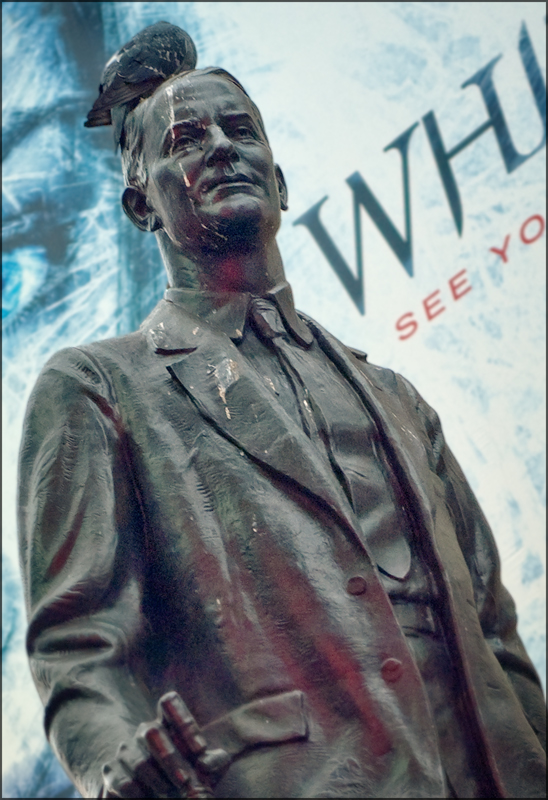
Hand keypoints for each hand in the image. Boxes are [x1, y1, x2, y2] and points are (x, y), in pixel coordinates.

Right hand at [101, 692, 229, 797]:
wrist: (158, 798)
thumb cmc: (187, 778)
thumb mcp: (207, 771)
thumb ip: (214, 762)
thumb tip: (205, 762)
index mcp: (168, 722)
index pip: (169, 702)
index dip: (183, 720)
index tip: (200, 749)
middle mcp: (146, 731)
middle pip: (153, 732)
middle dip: (171, 758)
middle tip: (185, 781)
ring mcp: (126, 750)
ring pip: (140, 762)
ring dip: (158, 781)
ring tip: (171, 794)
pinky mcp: (112, 772)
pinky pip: (125, 782)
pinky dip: (140, 794)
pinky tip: (149, 798)